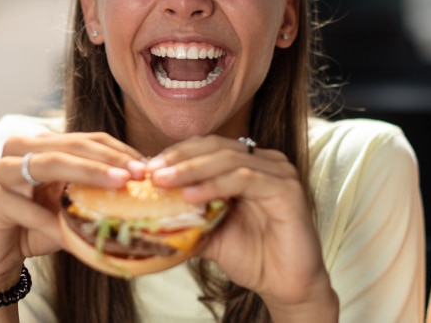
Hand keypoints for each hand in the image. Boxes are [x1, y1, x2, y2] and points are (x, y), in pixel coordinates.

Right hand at [0, 132, 143, 289]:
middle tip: (136, 174)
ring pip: (48, 163)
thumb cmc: (37, 225)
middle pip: (70, 145)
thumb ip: (94, 194)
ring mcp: (4, 172)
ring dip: (86, 173)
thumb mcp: (70, 206)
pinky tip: (71, 235)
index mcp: (43, 146)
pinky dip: (51, 222)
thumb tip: (142, 192)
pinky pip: (26, 208)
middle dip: (107, 159)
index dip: (117, 150)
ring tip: (117, 184)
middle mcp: (21, 150)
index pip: (86, 140)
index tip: (146, 168)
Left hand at [147, 136, 336, 318]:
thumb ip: (183, 216)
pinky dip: (215, 185)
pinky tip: (191, 196)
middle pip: (215, 147)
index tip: (146, 168)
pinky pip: (245, 179)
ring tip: (164, 182)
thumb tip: (142, 210)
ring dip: (191, 169)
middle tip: (151, 172)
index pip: (206, 146)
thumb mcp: (207, 231)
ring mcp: (279, 172)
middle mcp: (265, 161)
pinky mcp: (288, 189)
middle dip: (179, 158)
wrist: (283, 284)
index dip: (175, 153)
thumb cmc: (250, 255)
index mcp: (247, 163)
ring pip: (228, 159)